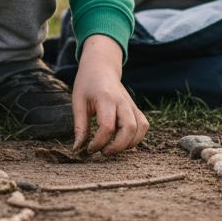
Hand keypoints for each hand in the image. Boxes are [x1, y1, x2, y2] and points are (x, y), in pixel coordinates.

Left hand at [71, 34, 148, 154]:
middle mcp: (122, 101)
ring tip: (112, 148)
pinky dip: (137, 137)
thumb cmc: (87, 84)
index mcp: (105, 98)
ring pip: (140, 128)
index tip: (88, 149)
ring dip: (129, 144)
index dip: (98, 142)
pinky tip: (123, 141)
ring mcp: (131, 104)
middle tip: (103, 152)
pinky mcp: (135, 108)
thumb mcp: (77, 102)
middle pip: (129, 128)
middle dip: (117, 146)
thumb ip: (79, 127)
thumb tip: (77, 149)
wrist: (101, 67)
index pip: (106, 126)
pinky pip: (144, 125)